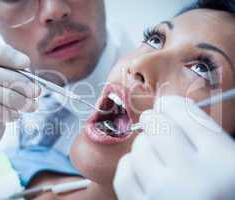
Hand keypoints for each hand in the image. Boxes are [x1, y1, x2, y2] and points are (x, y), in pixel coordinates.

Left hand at [114, 96, 234, 199]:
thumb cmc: (221, 193)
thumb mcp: (228, 164)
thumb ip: (206, 135)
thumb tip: (172, 106)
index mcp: (221, 162)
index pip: (184, 113)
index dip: (172, 105)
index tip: (168, 106)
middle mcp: (191, 177)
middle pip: (156, 125)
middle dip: (156, 121)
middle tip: (160, 127)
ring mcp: (162, 194)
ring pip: (138, 146)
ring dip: (145, 146)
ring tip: (157, 156)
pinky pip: (123, 172)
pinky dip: (130, 166)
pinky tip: (142, 171)